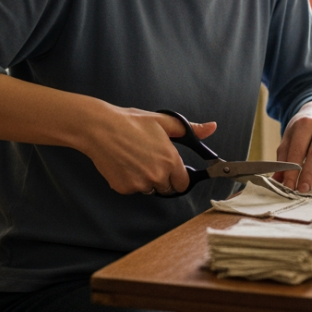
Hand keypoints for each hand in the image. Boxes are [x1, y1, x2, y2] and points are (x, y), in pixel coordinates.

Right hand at [82, 105, 217, 194]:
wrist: (100, 128)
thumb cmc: (130, 123)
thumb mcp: (163, 122)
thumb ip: (190, 129)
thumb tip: (211, 127)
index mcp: (170, 161)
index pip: (183, 183)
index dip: (178, 176)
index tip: (171, 169)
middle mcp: (157, 176)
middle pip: (167, 188)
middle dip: (162, 178)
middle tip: (150, 160)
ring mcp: (140, 184)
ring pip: (150, 189)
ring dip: (146, 180)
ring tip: (135, 160)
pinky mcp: (124, 188)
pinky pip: (133, 189)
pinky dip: (130, 181)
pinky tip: (124, 164)